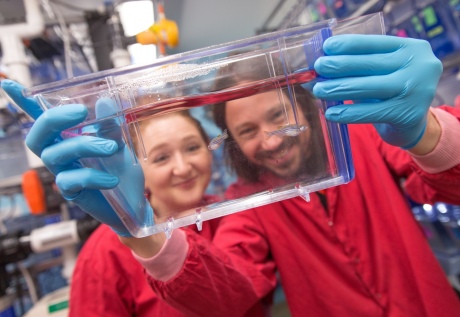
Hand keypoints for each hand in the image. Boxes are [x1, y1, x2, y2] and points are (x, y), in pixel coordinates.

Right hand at [1, 80, 150, 235]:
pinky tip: (113, 180)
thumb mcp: (119, 144)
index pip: (42, 120)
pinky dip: (94, 177)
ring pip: (55, 155)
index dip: (23, 103)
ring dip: (85, 145)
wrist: (133, 201)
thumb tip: (105, 101)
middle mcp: (60, 155)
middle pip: (37, 136)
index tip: (7, 83)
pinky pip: (72, 180)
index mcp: (67, 138)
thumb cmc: (121, 170)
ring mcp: (63, 174)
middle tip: (81, 111)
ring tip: (112, 147)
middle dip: (53, 119)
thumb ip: (110, 126)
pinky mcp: (71, 193)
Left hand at [312, 35, 442, 148]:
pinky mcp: (408, 114)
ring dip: (338, 88)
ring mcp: (417, 90)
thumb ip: (357, 67)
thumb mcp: (380, 73)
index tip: (327, 47)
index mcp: (411, 48)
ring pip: (368, 87)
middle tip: (318, 68)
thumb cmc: (389, 92)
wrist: (414, 125)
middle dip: (339, 66)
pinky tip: (330, 113)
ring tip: (318, 90)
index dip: (348, 45)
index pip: (375, 43)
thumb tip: (318, 69)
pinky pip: (370, 112)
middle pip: (370, 64)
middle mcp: (419, 66)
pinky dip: (347, 113)